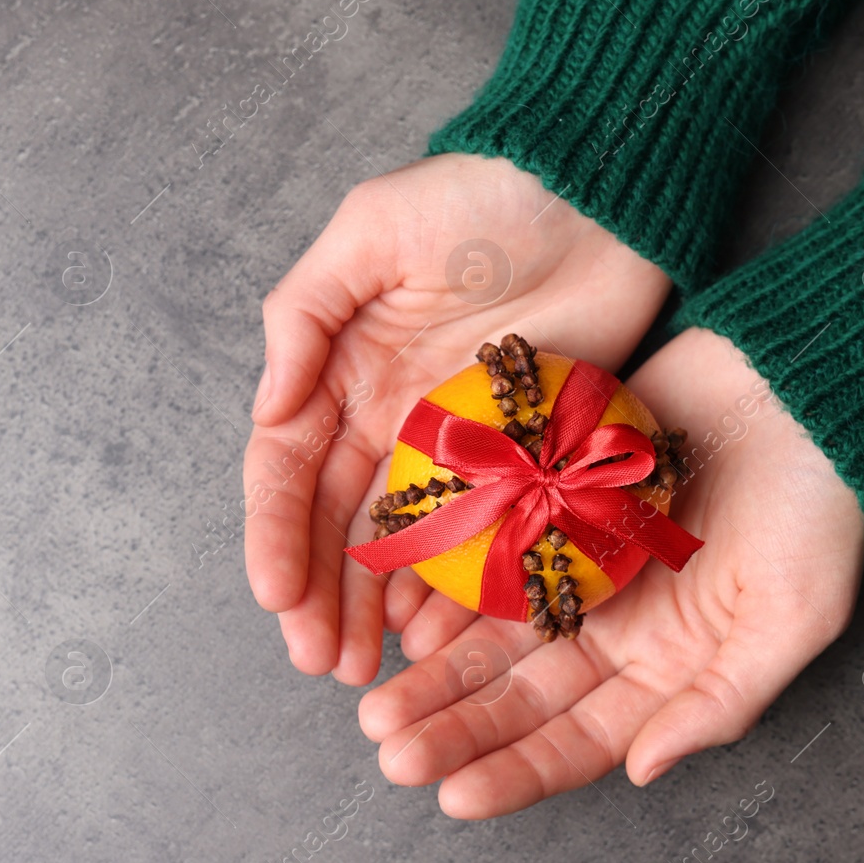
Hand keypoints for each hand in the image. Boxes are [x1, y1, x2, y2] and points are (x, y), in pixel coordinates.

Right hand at [244, 154, 670, 684]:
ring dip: (375, 609)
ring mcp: (456, 448)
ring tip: (367, 669)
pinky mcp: (522, 460)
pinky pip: (480, 538)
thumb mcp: (370, 231)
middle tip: (322, 660)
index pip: (289, 470)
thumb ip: (304, 315)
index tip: (276, 596)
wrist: (597, 193)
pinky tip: (435, 635)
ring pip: (402, 548)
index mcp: (341, 371)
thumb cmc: (477, 195)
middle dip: (320, 595)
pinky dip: (452, 590)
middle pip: (338, 526)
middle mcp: (387, 420)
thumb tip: (266, 410)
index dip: (276, 534)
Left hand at [356, 327, 863, 817]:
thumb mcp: (795, 612)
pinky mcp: (545, 505)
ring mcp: (573, 569)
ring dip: (433, 673)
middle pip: (518, 698)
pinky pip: (483, 559)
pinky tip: (399, 621)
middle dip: (454, 730)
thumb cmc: (816, 501)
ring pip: (488, 637)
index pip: (579, 740)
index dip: (515, 772)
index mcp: (668, 670)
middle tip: (390, 753)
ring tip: (373, 705)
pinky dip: (442, 593)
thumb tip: (644, 770)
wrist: (795, 380)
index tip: (452, 796)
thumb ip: (723, 699)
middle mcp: (611, 631)